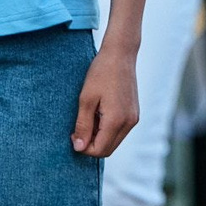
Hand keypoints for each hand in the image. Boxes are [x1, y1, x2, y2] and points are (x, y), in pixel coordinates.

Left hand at [73, 39, 139, 157]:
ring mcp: (133, 119)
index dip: (83, 148)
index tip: (72, 135)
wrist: (120, 55)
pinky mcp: (134, 114)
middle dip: (91, 145)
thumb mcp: (86, 99)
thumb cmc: (101, 73)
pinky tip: (98, 114)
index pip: (99, 150)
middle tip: (77, 130)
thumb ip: (83, 126)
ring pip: (114, 142)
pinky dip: (107, 130)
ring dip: (99, 138)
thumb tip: (79, 148)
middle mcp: (129, 123)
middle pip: (108, 149)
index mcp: (116, 120)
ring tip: (88, 119)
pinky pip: (119, 131)